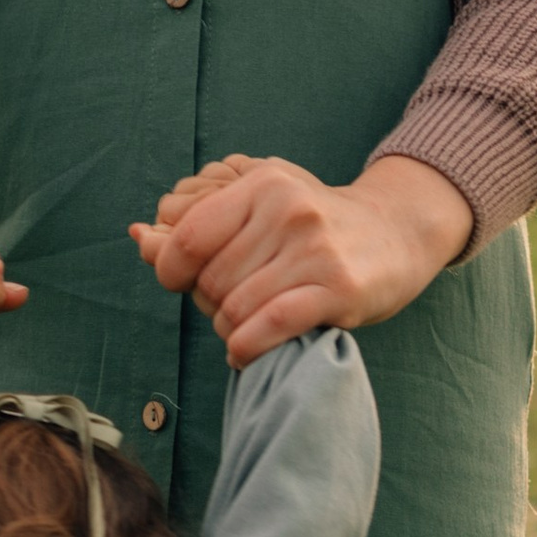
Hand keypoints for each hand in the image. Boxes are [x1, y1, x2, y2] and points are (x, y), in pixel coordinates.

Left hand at [130, 152, 472, 366]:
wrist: (398, 231)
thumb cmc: (315, 227)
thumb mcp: (259, 208)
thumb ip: (197, 225)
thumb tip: (139, 237)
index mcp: (263, 185)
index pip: (188, 239)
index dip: (173, 271)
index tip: (188, 283)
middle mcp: (288, 211)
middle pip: (211, 281)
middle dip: (212, 305)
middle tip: (238, 304)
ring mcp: (316, 250)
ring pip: (235, 309)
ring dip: (232, 331)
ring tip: (250, 325)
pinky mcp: (340, 290)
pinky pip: (270, 325)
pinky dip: (247, 347)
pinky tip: (245, 351)